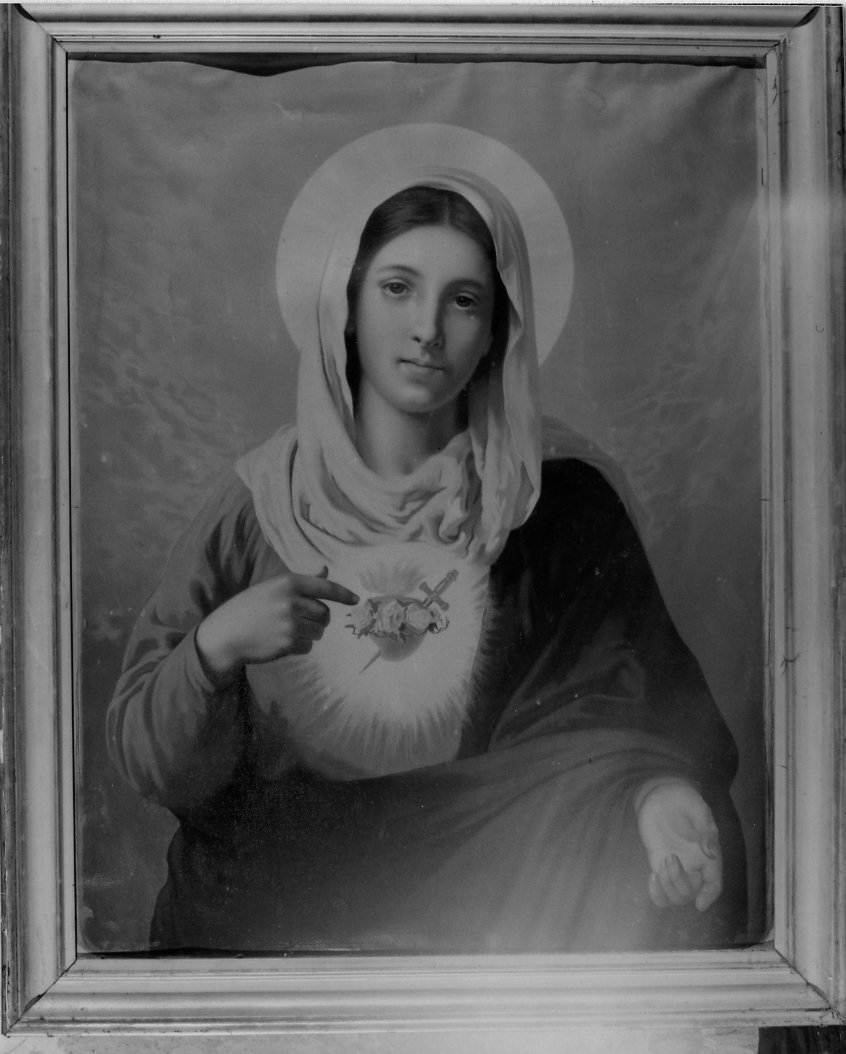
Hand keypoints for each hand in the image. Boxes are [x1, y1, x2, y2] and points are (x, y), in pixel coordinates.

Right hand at [196, 567, 358, 683]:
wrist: (226, 634)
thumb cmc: (249, 608)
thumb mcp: (272, 587)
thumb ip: (302, 581)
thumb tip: (325, 570)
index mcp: (288, 582)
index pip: (325, 587)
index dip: (344, 594)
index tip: (356, 600)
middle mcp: (291, 600)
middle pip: (325, 613)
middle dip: (319, 619)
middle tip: (301, 621)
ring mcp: (290, 623)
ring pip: (319, 632)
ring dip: (309, 634)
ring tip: (287, 631)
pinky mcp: (288, 643)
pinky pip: (308, 646)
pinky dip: (299, 646)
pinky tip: (281, 642)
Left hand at [636, 780, 721, 911]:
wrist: (661, 794)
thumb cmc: (682, 798)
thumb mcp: (697, 807)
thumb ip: (705, 828)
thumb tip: (710, 852)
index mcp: (708, 855)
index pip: (714, 883)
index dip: (710, 896)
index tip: (700, 905)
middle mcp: (694, 865)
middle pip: (692, 893)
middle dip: (680, 883)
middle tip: (669, 858)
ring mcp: (676, 867)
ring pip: (676, 896)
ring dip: (668, 887)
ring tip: (659, 867)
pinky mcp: (659, 864)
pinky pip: (660, 892)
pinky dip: (656, 893)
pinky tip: (651, 876)